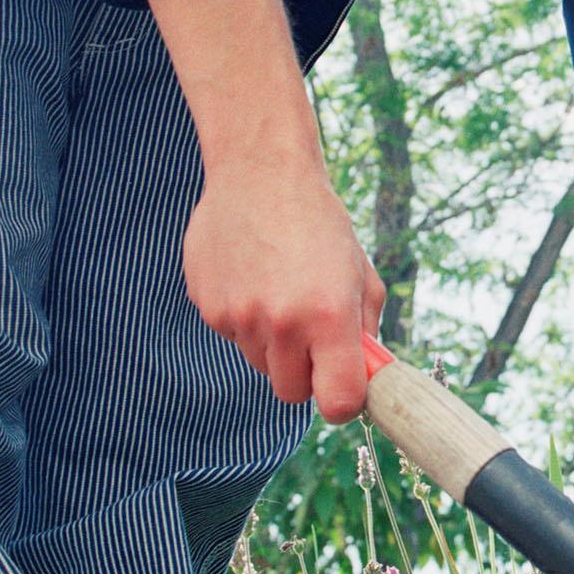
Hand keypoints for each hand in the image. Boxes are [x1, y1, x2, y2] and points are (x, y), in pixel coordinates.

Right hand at [185, 155, 385, 422]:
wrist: (260, 171)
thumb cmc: (319, 223)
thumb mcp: (360, 274)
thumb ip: (365, 333)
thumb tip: (364, 378)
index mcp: (328, 316)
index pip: (338, 403)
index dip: (344, 402)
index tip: (344, 387)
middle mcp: (281, 322)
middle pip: (292, 392)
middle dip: (305, 373)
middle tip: (311, 333)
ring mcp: (239, 316)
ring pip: (260, 364)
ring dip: (273, 343)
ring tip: (280, 290)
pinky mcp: (208, 306)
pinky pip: (232, 336)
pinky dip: (244, 319)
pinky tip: (252, 277)